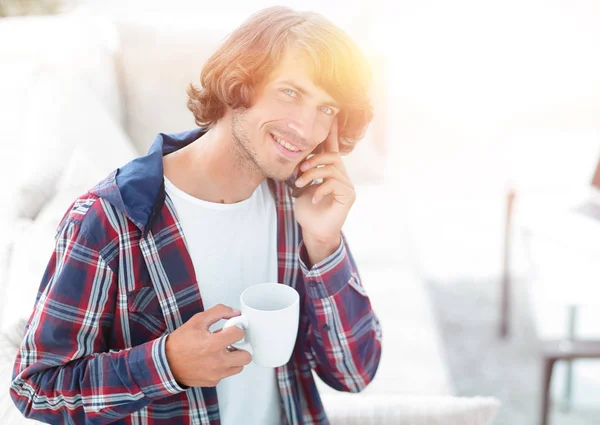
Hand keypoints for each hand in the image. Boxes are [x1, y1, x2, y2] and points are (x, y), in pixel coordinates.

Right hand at [165, 304, 251, 387]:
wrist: (165, 363)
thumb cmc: (180, 342)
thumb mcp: (197, 320)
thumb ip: (218, 312)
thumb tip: (234, 312)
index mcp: (214, 344)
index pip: (239, 334)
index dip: (235, 329)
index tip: (230, 329)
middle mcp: (218, 362)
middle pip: (246, 356)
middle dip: (241, 347)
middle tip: (231, 343)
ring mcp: (216, 374)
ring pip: (239, 367)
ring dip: (234, 358)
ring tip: (223, 352)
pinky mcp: (213, 382)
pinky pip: (226, 374)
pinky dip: (224, 367)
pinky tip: (213, 360)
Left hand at [293, 118, 354, 245]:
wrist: (313, 230)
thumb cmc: (308, 209)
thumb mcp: (302, 186)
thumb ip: (304, 171)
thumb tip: (296, 155)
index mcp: (331, 170)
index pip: (332, 148)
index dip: (332, 132)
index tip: (332, 115)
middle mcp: (342, 175)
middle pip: (331, 155)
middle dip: (313, 160)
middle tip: (299, 170)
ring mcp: (347, 185)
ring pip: (331, 169)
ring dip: (311, 175)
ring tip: (299, 184)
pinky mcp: (348, 196)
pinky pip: (334, 183)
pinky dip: (319, 189)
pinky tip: (313, 198)